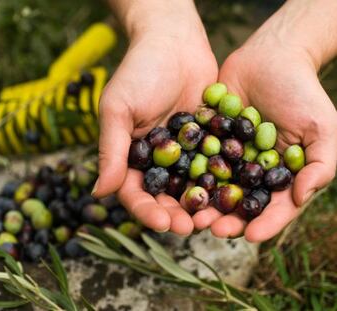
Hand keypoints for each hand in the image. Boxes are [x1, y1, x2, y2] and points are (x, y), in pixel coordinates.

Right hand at [92, 17, 217, 234]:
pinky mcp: (208, 142)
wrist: (174, 42)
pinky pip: (214, 166)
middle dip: (175, 214)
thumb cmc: (139, 71)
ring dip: (200, 205)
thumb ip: (111, 149)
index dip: (146, 210)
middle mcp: (157, 160)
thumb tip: (99, 193)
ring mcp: (184, 152)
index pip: (134, 192)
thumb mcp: (118, 108)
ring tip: (213, 219)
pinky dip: (221, 182)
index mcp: (131, 156)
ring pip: (191, 187)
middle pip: (164, 196)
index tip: (162, 222)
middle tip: (191, 228)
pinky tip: (232, 193)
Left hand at [193, 31, 336, 241]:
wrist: (271, 56)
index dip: (264, 224)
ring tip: (190, 214)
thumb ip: (321, 164)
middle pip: (238, 202)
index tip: (249, 236)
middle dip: (226, 218)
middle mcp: (250, 171)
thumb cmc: (302, 93)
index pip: (273, 207)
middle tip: (210, 228)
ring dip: (201, 202)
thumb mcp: (323, 127)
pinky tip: (174, 183)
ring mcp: (226, 156)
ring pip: (213, 186)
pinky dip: (186, 172)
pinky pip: (195, 159)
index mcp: (278, 176)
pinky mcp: (206, 139)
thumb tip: (301, 197)